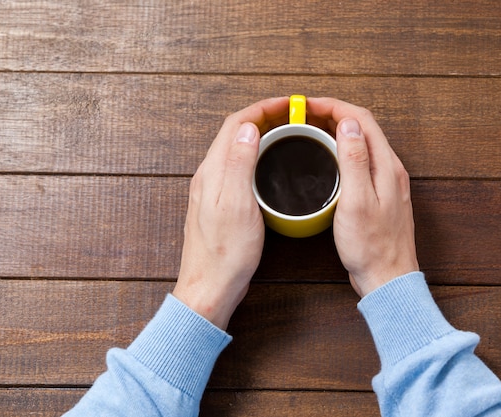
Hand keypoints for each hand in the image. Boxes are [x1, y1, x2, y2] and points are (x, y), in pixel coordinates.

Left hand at [173, 97, 289, 328]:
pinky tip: (269, 165)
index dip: (262, 108)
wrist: (210, 287)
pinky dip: (255, 156)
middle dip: (262, 117)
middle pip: (234, 133)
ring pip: (235, 149)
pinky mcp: (219, 204)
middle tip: (291, 115)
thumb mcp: (237, 205)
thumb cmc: (225, 253)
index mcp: (213, 171)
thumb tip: (248, 128)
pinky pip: (237, 167)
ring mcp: (212, 190)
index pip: (235, 124)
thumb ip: (239, 163)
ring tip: (285, 132)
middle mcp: (209, 176)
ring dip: (258, 134)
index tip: (288, 104)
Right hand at [307, 98, 418, 296]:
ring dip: (338, 130)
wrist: (387, 277)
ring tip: (311, 130)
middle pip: (363, 127)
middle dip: (333, 113)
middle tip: (304, 115)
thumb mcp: (357, 201)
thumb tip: (348, 125)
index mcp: (386, 166)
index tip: (307, 105)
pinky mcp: (380, 194)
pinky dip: (342, 150)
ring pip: (362, 142)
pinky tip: (327, 158)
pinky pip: (361, 160)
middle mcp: (390, 169)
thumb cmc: (371, 246)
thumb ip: (355, 160)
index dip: (334, 106)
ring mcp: (386, 181)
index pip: (361, 119)